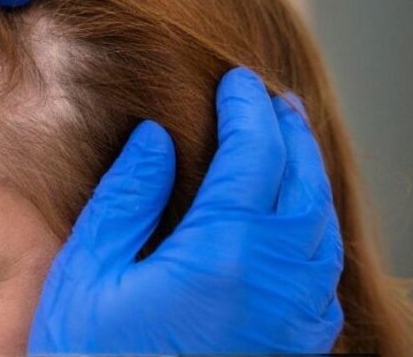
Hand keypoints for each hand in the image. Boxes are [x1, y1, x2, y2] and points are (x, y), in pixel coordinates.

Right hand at [29, 67, 343, 352]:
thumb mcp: (90, 275)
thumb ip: (128, 199)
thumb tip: (158, 138)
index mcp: (222, 255)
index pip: (255, 156)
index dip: (249, 110)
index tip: (239, 82)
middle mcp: (275, 283)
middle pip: (303, 183)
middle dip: (290, 133)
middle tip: (273, 100)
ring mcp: (293, 319)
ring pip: (322, 227)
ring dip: (309, 176)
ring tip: (290, 144)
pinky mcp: (295, 347)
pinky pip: (322, 271)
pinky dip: (314, 227)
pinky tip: (294, 219)